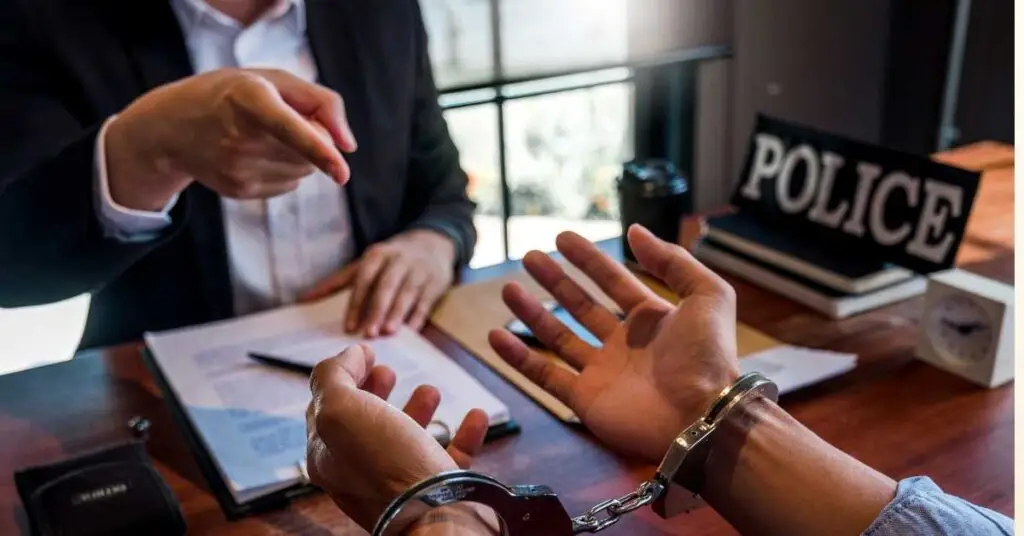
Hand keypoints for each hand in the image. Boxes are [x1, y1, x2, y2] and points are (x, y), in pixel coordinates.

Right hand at [106, 68, 357, 210]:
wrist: (172, 126)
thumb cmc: (233, 94)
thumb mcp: (274, 79)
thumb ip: (322, 102)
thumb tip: (349, 146)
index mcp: (249, 98)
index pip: (291, 129)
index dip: (320, 150)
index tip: (342, 171)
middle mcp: (240, 137)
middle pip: (309, 153)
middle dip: (312, 139)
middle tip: (279, 119)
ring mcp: (236, 169)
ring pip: (304, 172)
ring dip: (300, 156)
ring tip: (263, 135)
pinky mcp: (238, 191)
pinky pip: (289, 185)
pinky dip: (285, 170)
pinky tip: (255, 153)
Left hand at [302, 230, 456, 336]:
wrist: (433, 243)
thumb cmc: (391, 259)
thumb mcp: (366, 263)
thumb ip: (337, 282)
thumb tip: (304, 299)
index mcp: (377, 255)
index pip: (363, 279)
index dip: (356, 302)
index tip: (349, 326)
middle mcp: (398, 260)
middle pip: (386, 286)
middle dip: (377, 310)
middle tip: (369, 333)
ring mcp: (419, 270)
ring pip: (407, 293)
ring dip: (398, 313)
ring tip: (389, 333)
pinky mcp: (436, 282)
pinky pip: (427, 300)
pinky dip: (419, 316)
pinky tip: (412, 331)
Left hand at [306, 344, 489, 530]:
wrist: (434, 516)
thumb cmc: (387, 466)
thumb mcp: (342, 411)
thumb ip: (334, 378)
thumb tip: (349, 356)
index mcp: (329, 456)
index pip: (325, 409)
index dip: (342, 376)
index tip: (365, 353)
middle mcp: (361, 472)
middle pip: (365, 424)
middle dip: (375, 391)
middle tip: (387, 370)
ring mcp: (401, 482)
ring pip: (407, 440)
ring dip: (418, 410)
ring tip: (430, 390)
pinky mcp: (439, 491)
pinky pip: (451, 457)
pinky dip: (464, 432)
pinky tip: (477, 414)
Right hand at [488, 225, 739, 462]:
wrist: (702, 416)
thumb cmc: (707, 356)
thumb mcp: (707, 295)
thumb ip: (672, 261)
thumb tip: (634, 230)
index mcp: (652, 319)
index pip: (613, 281)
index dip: (589, 259)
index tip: (563, 238)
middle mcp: (624, 344)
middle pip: (581, 306)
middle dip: (556, 281)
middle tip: (530, 257)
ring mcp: (602, 372)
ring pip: (558, 338)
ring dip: (533, 314)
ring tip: (509, 289)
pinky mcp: (585, 401)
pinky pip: (545, 376)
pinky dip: (519, 358)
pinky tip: (496, 337)